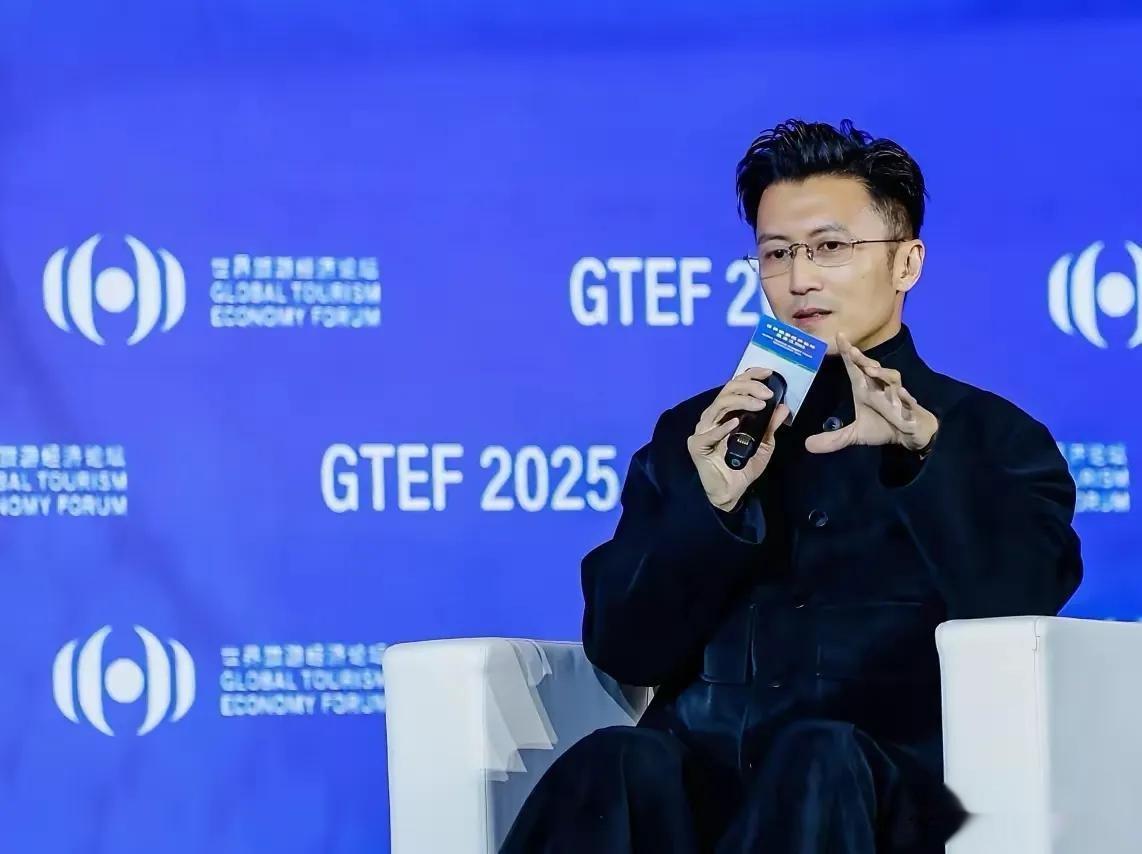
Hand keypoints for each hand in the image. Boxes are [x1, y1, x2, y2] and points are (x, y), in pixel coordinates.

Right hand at [688, 367, 790, 510]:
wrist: (732, 491)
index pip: (735, 386)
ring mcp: (704, 430)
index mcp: (726, 412)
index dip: (750, 376)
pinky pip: (709, 433)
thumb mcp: (764, 444)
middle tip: (767, 394)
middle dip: (749, 388)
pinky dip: (723, 427)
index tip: (768, 373)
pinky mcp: (698, 445)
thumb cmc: (744, 466)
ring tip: (759, 405)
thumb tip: (783, 407)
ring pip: (719, 405)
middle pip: (727, 392)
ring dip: (741, 402)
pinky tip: (735, 423)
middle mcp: (713, 417)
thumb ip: (771, 425)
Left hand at [805, 332, 937, 454]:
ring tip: (872, 371)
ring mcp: (896, 396)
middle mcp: (880, 388)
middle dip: (863, 360)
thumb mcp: (855, 435)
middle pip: (872, 369)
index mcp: (865, 389)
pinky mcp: (911, 407)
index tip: (839, 336)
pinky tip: (900, 393)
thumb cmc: (882, 426)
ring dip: (883, 374)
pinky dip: (905, 396)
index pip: (854, 369)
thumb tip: (807, 445)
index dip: (848, 353)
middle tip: (852, 353)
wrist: (909, 435)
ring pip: (892, 379)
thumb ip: (833, 439)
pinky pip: (909, 399)